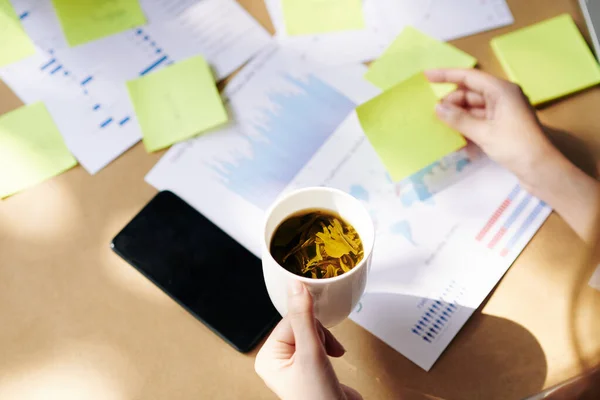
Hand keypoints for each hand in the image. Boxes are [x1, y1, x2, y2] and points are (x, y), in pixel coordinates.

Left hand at [255, 281, 361, 399]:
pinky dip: (331, 349)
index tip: (319, 339)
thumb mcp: (311, 353)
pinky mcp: (311, 367)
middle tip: (324, 354)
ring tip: (330, 360)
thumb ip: (304, 317)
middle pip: (301, 324)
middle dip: (320, 335)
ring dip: (327, 342)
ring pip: (313, 333)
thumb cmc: (318, 399)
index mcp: (268, 357)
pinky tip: (334, 362)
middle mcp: (278, 360)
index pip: (289, 320)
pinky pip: (320, 344)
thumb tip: (296, 285)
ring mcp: (295, 364)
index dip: (309, 325)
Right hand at [426, 68, 599, 240]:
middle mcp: (503, 97)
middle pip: (470, 93)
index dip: (447, 75)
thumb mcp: (484, 132)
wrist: (540, 169)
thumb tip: (437, 107)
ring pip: (473, 108)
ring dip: (458, 116)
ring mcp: (503, 112)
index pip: (469, 77)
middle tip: (432, 113)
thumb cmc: (515, 146)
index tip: (427, 76)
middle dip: (451, 101)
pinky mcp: (502, 126)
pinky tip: (455, 138)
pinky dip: (467, 127)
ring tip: (440, 125)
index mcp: (502, 90)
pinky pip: (479, 121)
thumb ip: (459, 119)